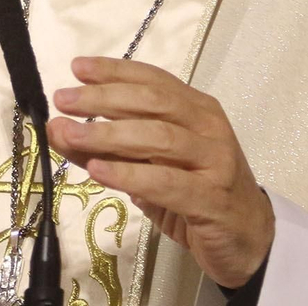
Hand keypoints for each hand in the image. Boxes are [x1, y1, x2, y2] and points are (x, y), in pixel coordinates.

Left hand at [47, 56, 273, 287]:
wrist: (248, 240)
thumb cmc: (196, 195)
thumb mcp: (148, 166)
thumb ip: (108, 147)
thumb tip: (59, 128)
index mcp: (198, 109)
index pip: (153, 80)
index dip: (115, 71)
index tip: (77, 68)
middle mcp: (209, 127)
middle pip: (153, 103)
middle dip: (104, 98)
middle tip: (64, 100)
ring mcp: (215, 162)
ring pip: (159, 138)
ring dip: (109, 134)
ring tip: (70, 133)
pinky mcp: (212, 200)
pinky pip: (166, 182)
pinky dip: (129, 174)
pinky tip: (98, 170)